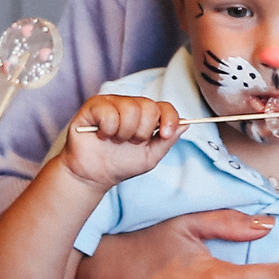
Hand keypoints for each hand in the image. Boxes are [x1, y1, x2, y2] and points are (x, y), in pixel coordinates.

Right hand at [60, 95, 181, 188]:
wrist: (94, 176)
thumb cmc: (121, 164)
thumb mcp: (149, 157)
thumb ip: (166, 142)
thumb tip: (184, 125)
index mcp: (146, 115)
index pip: (164, 107)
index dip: (170, 118)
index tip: (166, 134)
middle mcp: (130, 105)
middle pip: (148, 107)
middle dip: (142, 132)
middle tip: (130, 142)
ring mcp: (112, 103)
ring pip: (130, 109)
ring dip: (124, 133)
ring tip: (115, 140)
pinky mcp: (94, 106)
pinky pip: (108, 113)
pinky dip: (108, 130)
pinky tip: (102, 135)